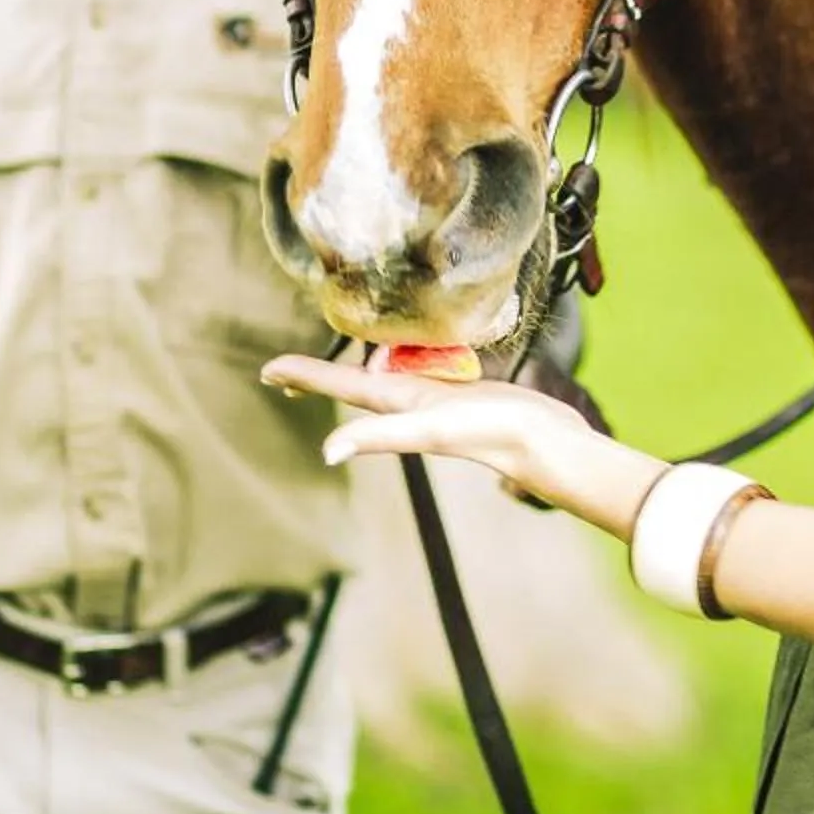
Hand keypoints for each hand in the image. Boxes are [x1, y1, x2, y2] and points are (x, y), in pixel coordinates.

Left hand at [262, 352, 589, 487]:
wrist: (546, 444)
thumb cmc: (490, 434)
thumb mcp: (428, 429)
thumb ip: (380, 436)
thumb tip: (327, 453)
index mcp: (397, 406)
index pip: (340, 387)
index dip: (304, 376)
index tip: (267, 370)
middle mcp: (412, 403)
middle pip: (355, 384)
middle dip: (322, 376)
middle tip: (289, 371)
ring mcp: (439, 399)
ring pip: (389, 378)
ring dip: (361, 370)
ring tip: (343, 360)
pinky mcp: (467, 393)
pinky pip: (425, 371)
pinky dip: (408, 362)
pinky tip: (414, 360)